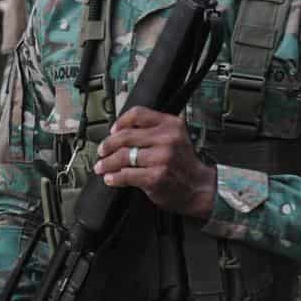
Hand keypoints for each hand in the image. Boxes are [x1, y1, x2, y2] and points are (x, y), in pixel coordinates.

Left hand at [93, 107, 216, 218]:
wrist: (198, 187)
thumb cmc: (184, 163)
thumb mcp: (176, 137)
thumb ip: (154, 130)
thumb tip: (121, 131)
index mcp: (171, 124)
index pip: (138, 114)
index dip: (121, 122)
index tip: (113, 130)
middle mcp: (167, 139)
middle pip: (125, 135)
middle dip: (108, 144)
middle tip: (102, 150)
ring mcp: (161, 158)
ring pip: (123, 156)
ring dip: (107, 162)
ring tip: (101, 166)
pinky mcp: (155, 177)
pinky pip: (126, 175)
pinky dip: (114, 177)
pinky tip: (110, 178)